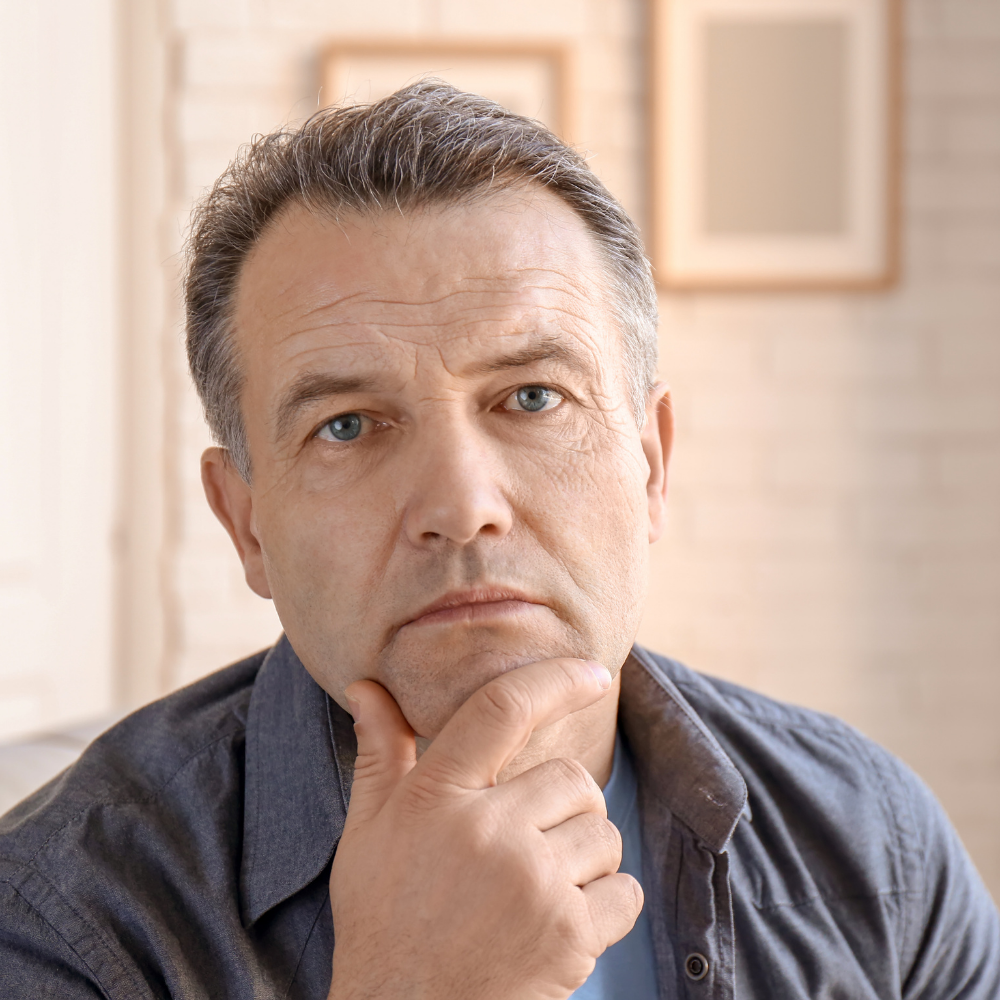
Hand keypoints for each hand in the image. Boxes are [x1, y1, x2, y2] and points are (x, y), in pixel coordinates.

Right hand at [326, 658, 642, 999]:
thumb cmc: (384, 920)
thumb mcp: (368, 834)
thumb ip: (381, 754)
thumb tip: (365, 687)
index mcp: (437, 798)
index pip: (503, 709)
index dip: (555, 679)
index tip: (593, 672)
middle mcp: (489, 833)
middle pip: (572, 778)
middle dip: (561, 806)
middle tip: (526, 844)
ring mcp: (533, 884)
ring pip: (602, 833)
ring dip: (583, 857)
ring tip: (535, 890)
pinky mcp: (569, 936)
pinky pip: (624, 891)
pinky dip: (607, 904)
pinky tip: (561, 921)